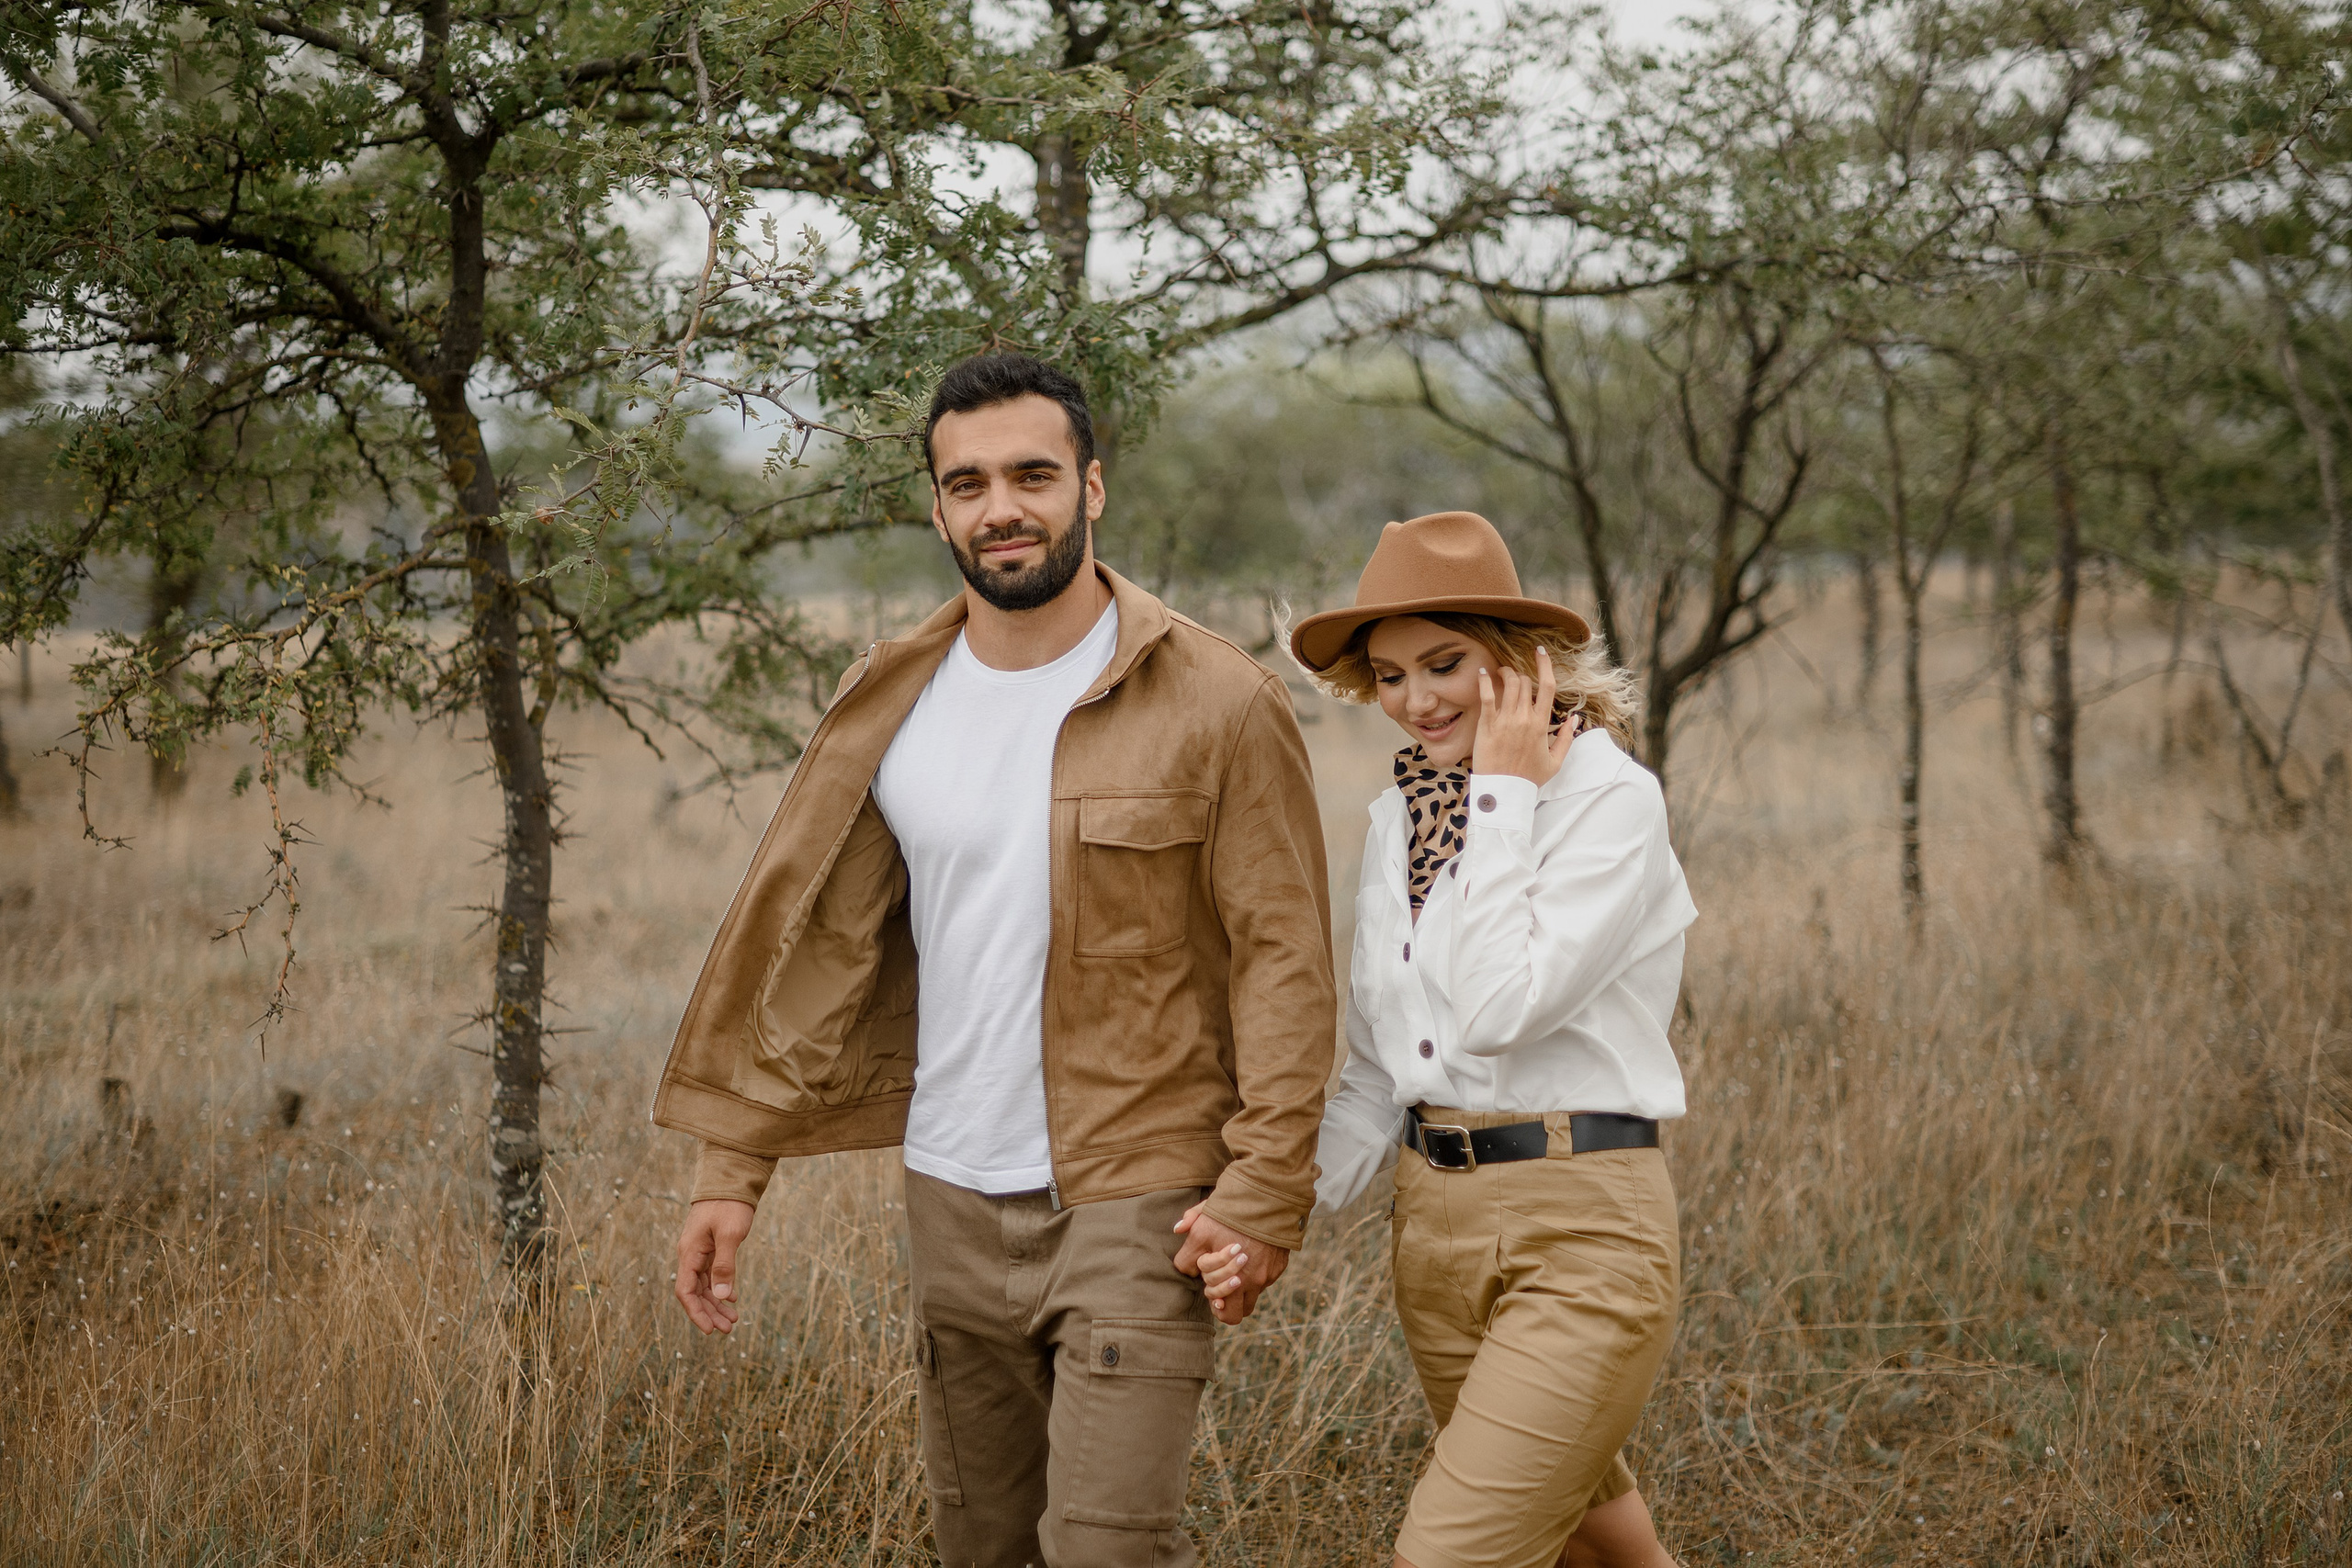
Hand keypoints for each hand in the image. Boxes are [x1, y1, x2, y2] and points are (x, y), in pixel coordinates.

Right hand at [674, 1199, 755, 1333]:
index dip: (696, 1313)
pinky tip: (732, 1298)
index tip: (710, 1331)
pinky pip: (711, 1274)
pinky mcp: (710, 1247)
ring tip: (733, 1319)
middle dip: (710, 1312)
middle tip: (728, 1329)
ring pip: (704, 1285)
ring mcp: (700, 1251)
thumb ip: (725, 1266)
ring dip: (716, 1303)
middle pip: (695, 1292)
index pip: (686, 1292)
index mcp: (689, 1253)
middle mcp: (690, 1254)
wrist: (730, 1179)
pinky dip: (721, 1288)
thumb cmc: (729, 1204)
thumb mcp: (730, 1234)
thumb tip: (721, 1296)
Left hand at [1173, 1202, 1288, 1323]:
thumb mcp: (1204, 1213)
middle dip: (1223, 1307)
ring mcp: (1262, 1277)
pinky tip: (1253, 1258)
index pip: (1208, 1293)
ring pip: (1248, 1304)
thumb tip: (1178, 1229)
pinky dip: (1256, 1278)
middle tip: (1219, 1288)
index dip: (1204, 1282)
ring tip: (1235, 1277)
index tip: (1205, 1271)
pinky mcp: (1276, 1271)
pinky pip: (1263, 1285)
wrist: (1270, 1199)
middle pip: (1230, 1315)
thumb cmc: (1233, 1208)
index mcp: (1220, 1269)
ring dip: (1240, 1296)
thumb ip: (1189, 1223)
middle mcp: (1242, 1279)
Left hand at [1471, 657, 1577, 784]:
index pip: (1548, 686)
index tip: (1541, 651)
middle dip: (1520, 674)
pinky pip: (1486, 696)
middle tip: (1514, 675)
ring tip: (1501, 673)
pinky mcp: (1488, 725)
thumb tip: (1576, 718)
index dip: (1545, 664)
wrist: (1505, 791)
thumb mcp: (1555, 761)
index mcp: (1541, 724)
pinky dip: (1484, 681)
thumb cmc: (1529, 778)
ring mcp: (1505, 720)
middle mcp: (1524, 718)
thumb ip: (1566, 738)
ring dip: (1505, 673)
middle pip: (1525, 682)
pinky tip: (1482, 672)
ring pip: (1508, 684)